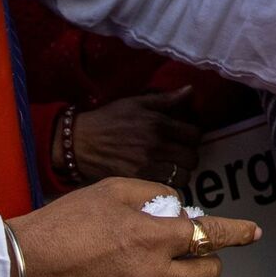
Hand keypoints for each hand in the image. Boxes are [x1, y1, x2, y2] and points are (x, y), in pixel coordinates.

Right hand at [8, 177, 258, 276]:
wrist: (23, 269)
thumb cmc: (63, 224)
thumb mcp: (109, 190)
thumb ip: (150, 193)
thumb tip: (174, 207)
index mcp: (155, 236)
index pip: (210, 234)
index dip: (236, 233)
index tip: (253, 234)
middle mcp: (156, 274)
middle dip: (206, 265)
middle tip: (189, 258)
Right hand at [66, 89, 202, 185]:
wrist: (81, 141)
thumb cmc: (109, 119)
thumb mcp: (136, 102)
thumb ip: (166, 99)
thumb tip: (191, 90)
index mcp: (157, 123)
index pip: (194, 134)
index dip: (193, 135)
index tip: (186, 136)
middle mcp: (155, 145)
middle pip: (191, 158)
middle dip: (189, 155)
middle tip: (180, 152)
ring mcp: (147, 165)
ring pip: (182, 176)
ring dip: (181, 172)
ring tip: (172, 166)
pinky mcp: (138, 180)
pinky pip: (166, 187)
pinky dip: (167, 183)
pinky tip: (160, 174)